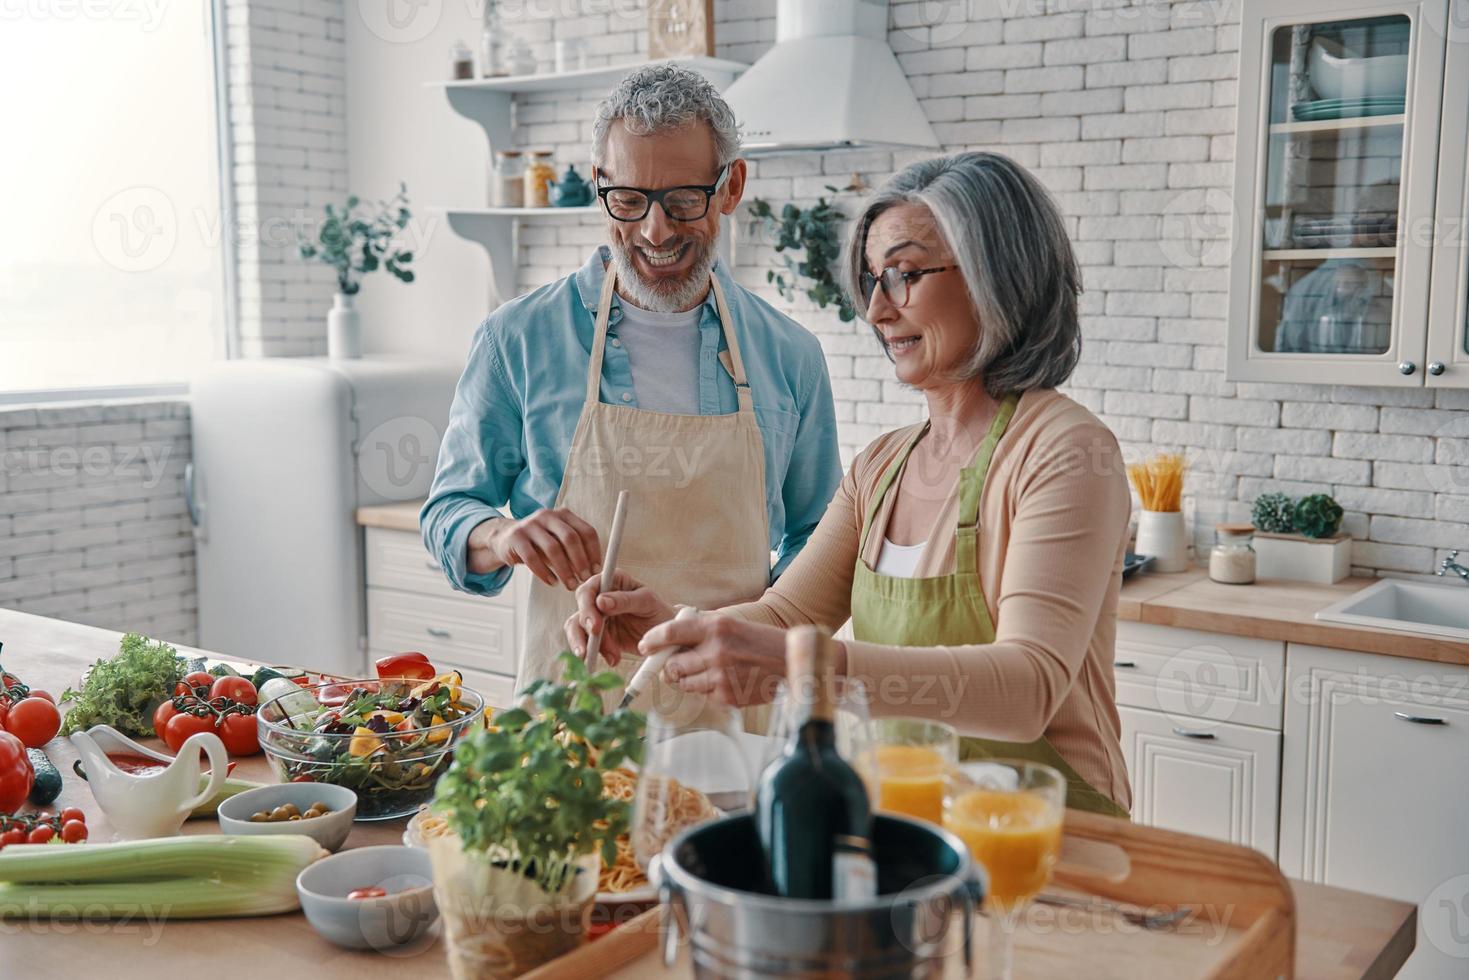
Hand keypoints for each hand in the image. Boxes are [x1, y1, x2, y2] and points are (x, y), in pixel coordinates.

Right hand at [468, 508, 600, 588]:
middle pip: (570, 538)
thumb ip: (576, 551)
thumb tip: (596, 571)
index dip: (594, 551)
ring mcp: (530, 524)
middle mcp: (548, 515)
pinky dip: (544, 573)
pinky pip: (532, 558)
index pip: (586, 531)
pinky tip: (552, 582)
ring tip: (570, 585)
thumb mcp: (559, 542)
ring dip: (564, 570)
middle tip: (585, 579)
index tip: (597, 570)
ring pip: (552, 548)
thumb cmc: (541, 544)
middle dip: (580, 561)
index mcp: (564, 514)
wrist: (506, 538)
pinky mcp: (516, 537)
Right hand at [564, 569, 675, 666]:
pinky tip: (613, 659)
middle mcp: (600, 597)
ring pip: (577, 628)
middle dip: (583, 630)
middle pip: (580, 609)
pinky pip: (587, 644)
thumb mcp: (647, 602)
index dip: (587, 606)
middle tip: (591, 648)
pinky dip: (597, 654)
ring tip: (605, 657)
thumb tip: (601, 601)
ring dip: (586, 645)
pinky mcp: (597, 635)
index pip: (590, 588)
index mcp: (612, 581)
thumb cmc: (658, 611)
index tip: (595, 626)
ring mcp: (597, 616)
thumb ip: (625, 600)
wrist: (664, 635)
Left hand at [636, 614, 790, 707]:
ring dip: (687, 679)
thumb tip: (667, 636)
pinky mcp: (727, 697)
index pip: (671, 632)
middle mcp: (716, 651)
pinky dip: (706, 690)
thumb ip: (699, 628)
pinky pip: (702, 696)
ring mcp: (721, 677)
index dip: (652, 640)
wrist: (790, 661)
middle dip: (669, 667)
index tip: (644, 646)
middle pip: (672, 665)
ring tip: (706, 671)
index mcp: (715, 627)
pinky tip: (724, 681)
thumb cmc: (757, 641)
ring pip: (683, 684)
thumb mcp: (729, 624)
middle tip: (675, 664)